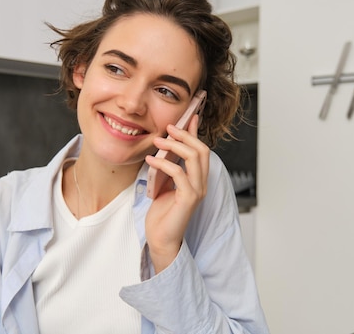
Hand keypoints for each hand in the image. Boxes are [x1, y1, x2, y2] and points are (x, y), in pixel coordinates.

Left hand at [144, 114, 209, 272]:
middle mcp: (202, 183)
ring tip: (158, 141)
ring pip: (194, 158)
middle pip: (202, 149)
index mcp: (198, 178)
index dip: (195, 132)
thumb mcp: (165, 183)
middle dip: (185, 135)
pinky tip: (151, 160)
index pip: (202, 149)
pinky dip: (164, 163)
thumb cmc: (162, 212)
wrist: (161, 238)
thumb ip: (169, 167)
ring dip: (175, 146)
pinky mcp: (188, 199)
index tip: (188, 116)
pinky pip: (179, 173)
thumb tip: (165, 147)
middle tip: (168, 128)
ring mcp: (197, 191)